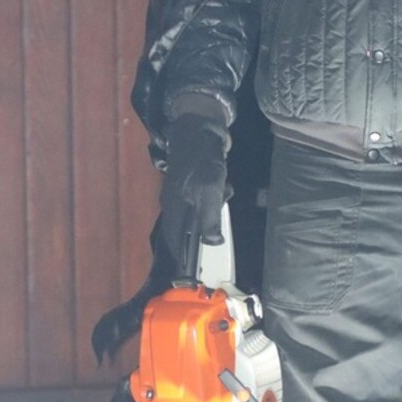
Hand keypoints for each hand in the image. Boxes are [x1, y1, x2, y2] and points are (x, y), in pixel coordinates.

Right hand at [159, 111, 231, 270]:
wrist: (201, 127)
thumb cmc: (203, 162)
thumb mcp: (209, 193)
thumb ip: (209, 220)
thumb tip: (213, 242)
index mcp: (175, 208)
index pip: (175, 241)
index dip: (181, 258)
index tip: (187, 274)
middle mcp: (176, 202)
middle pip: (188, 228)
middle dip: (205, 230)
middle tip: (217, 229)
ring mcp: (185, 190)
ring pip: (201, 211)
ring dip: (215, 209)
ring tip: (225, 193)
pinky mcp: (196, 180)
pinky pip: (208, 196)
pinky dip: (218, 194)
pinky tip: (227, 186)